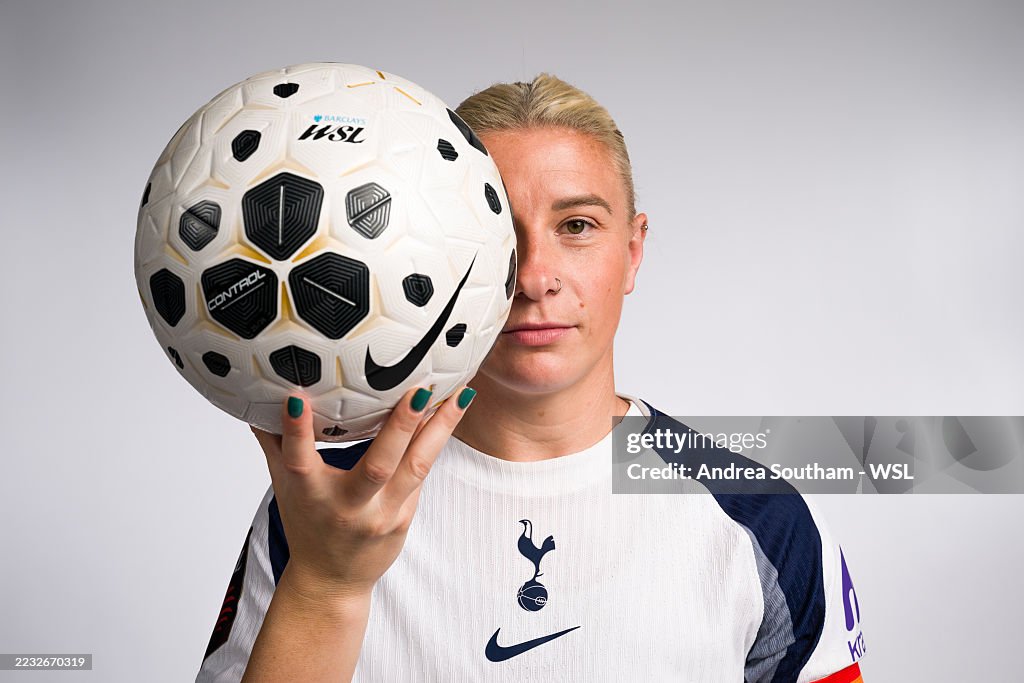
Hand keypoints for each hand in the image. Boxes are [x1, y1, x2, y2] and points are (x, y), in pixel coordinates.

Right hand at [250, 385, 476, 600]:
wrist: (331, 582)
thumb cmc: (308, 526)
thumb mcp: (284, 486)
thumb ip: (275, 443)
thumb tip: (252, 401)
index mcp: (311, 493)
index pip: (299, 458)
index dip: (296, 430)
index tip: (296, 398)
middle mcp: (348, 505)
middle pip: (378, 466)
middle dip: (401, 426)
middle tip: (420, 390)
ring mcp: (382, 515)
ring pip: (417, 468)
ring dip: (440, 430)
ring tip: (460, 396)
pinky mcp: (404, 518)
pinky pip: (422, 475)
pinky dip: (436, 444)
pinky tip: (451, 414)